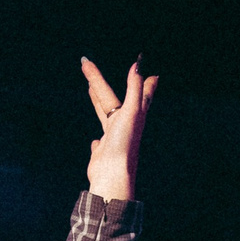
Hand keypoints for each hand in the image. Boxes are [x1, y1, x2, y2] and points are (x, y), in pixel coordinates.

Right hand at [81, 56, 156, 202]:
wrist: (112, 175)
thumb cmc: (124, 145)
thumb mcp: (131, 112)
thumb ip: (134, 88)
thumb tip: (138, 65)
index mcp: (133, 116)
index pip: (138, 92)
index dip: (144, 82)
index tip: (153, 74)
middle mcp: (124, 126)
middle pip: (110, 99)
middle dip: (99, 82)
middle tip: (87, 65)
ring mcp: (113, 139)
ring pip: (104, 116)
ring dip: (97, 103)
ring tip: (89, 90)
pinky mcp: (102, 153)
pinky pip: (99, 143)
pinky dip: (97, 139)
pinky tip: (96, 140)